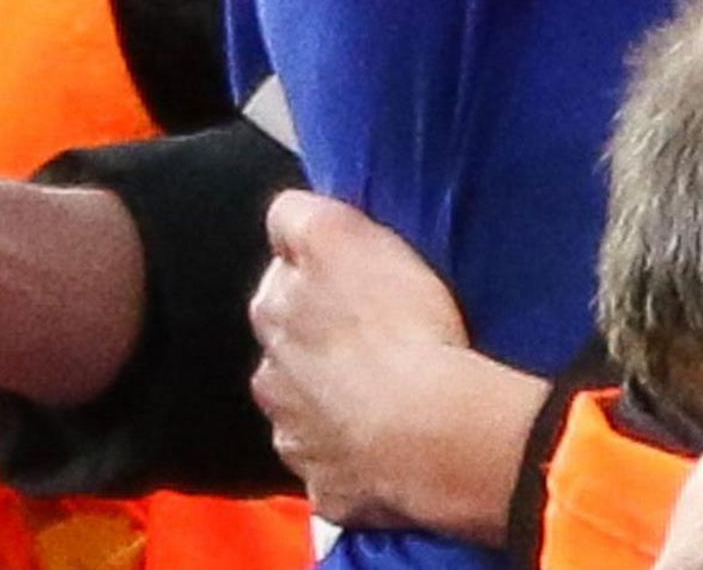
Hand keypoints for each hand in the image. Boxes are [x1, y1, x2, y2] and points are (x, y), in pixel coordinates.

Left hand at [248, 192, 538, 537]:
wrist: (431, 431)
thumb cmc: (397, 324)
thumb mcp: (339, 234)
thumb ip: (296, 216)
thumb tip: (281, 220)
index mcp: (271, 312)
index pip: (283, 271)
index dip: (321, 269)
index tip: (358, 276)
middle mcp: (271, 376)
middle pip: (292, 342)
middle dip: (321, 338)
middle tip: (379, 334)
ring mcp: (298, 438)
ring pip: (310, 406)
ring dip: (334, 398)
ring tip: (389, 391)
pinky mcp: (329, 487)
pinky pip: (338, 464)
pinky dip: (356, 454)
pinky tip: (390, 440)